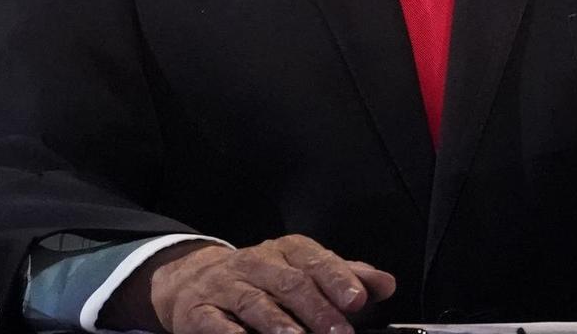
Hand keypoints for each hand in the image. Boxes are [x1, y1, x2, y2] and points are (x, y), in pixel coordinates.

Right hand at [101, 235, 396, 333]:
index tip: (358, 300)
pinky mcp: (197, 312)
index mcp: (285, 251)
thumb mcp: (302, 270)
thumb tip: (386, 284)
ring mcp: (225, 286)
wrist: (191, 280)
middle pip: (288, 282)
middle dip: (317, 308)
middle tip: (339, 332)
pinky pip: (217, 324)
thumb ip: (344, 277)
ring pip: (255, 303)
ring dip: (280, 325)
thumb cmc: (262, 279)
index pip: (313, 259)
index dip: (337, 278)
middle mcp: (255, 263)